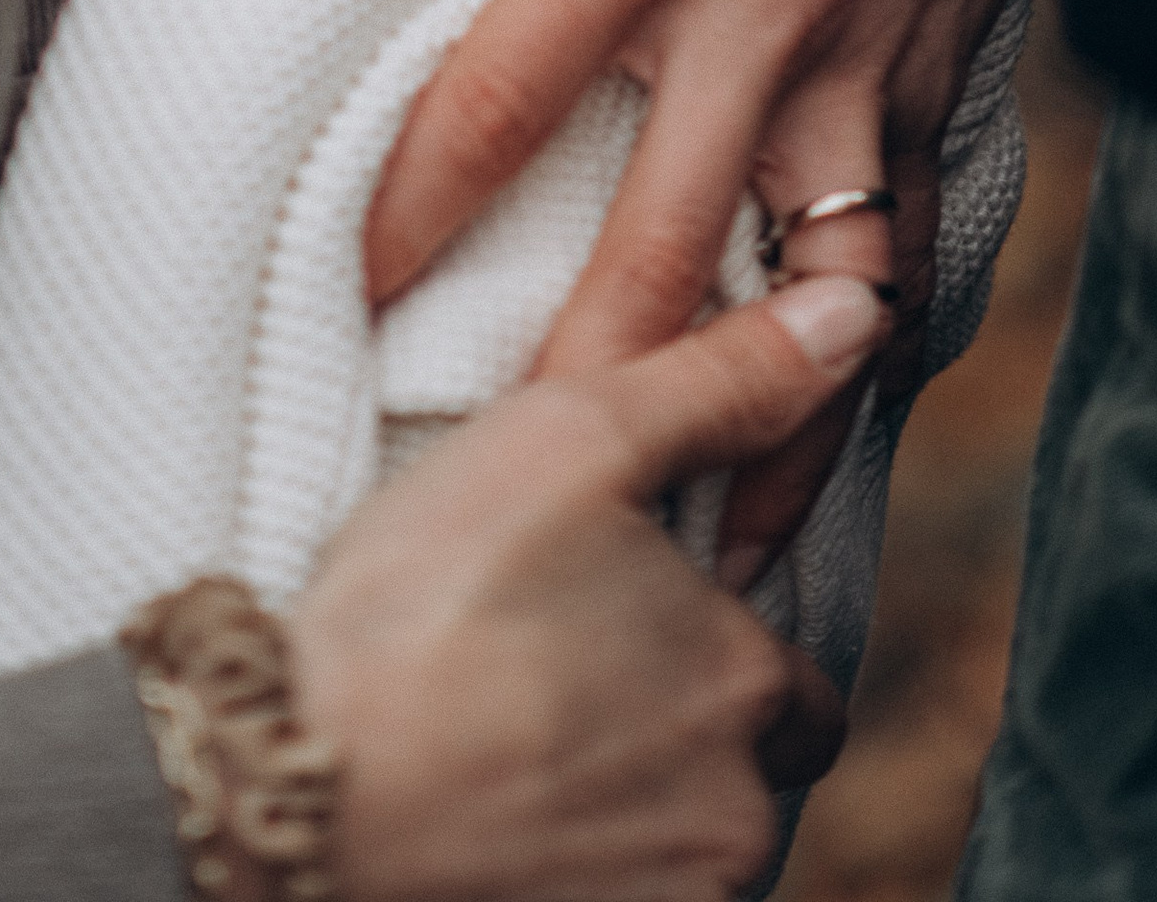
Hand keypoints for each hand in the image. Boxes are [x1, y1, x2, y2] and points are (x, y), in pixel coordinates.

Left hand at [280, 0, 1018, 567]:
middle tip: (513, 505)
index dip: (425, 203)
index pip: (509, 98)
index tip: (357, 294)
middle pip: (656, 253)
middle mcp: (752, 30)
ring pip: (804, 295)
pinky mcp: (938, 79)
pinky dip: (879, 345)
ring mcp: (859, 71)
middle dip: (593, 391)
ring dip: (765, 418)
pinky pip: (908, 243)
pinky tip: (843, 428)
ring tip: (711, 551)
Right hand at [289, 280, 884, 900]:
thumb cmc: (430, 601)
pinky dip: (580, 872)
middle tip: (555, 694)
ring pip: (687, 853)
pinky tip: (495, 825)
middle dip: (679, 743)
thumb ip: (722, 380)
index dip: (708, 650)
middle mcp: (740, 814)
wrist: (301, 790)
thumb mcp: (571, 439)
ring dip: (630, 813)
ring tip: (510, 755)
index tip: (610, 630)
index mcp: (749, 679)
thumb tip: (855, 311)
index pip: (789, 680)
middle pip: (745, 779)